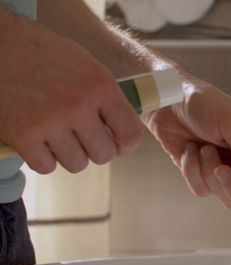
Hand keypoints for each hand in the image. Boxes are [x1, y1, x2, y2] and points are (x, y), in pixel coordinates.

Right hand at [0, 8, 142, 173]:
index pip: (130, 134)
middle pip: (104, 155)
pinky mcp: (22, 135)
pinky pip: (46, 167)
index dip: (125, 144)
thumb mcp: (87, 65)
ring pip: (77, 164)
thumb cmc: (45, 54)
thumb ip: (107, 97)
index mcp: (100, 86)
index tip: (116, 142)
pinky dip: (43, 159)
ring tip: (60, 136)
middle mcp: (77, 105)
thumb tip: (123, 131)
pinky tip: (39, 140)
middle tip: (84, 138)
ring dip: (69, 155)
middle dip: (95, 150)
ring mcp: (49, 122)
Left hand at [142, 78, 230, 223]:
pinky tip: (190, 151)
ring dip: (210, 174)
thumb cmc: (206, 102)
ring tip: (203, 148)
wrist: (169, 102)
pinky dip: (193, 172)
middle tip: (221, 170)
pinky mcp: (205, 176)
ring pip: (228, 198)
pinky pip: (203, 190)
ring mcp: (228, 172)